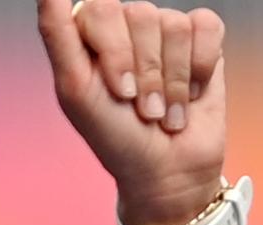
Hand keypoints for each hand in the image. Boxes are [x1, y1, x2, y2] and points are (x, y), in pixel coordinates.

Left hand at [37, 0, 226, 224]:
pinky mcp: (203, 41)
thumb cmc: (114, 135)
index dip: (115, 52)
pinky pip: (206, 27)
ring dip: (172, 82)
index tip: (119, 92)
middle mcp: (127, 26)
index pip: (100, 8)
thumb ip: (56, 33)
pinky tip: (191, 95)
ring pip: (174, 27)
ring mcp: (165, 31)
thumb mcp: (74, 89)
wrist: (165, 171)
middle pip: (141, 14)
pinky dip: (200, 69)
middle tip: (142, 109)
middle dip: (146, 73)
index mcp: (91, 33)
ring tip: (165, 112)